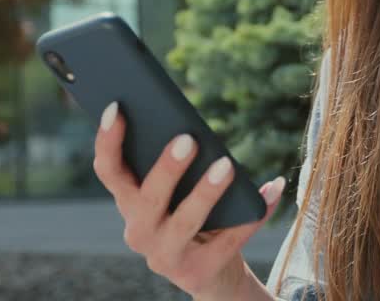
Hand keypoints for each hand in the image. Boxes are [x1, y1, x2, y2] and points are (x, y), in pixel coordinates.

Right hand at [92, 101, 285, 299]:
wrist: (212, 273)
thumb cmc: (193, 215)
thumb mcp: (175, 191)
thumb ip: (174, 162)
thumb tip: (194, 128)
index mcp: (129, 203)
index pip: (109, 171)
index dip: (107, 141)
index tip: (116, 106)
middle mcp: (139, 232)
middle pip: (147, 198)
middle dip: (166, 168)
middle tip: (187, 139)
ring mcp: (166, 256)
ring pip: (185, 222)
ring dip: (206, 192)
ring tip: (227, 165)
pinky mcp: (198, 272)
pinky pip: (230, 239)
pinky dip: (254, 214)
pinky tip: (272, 189)